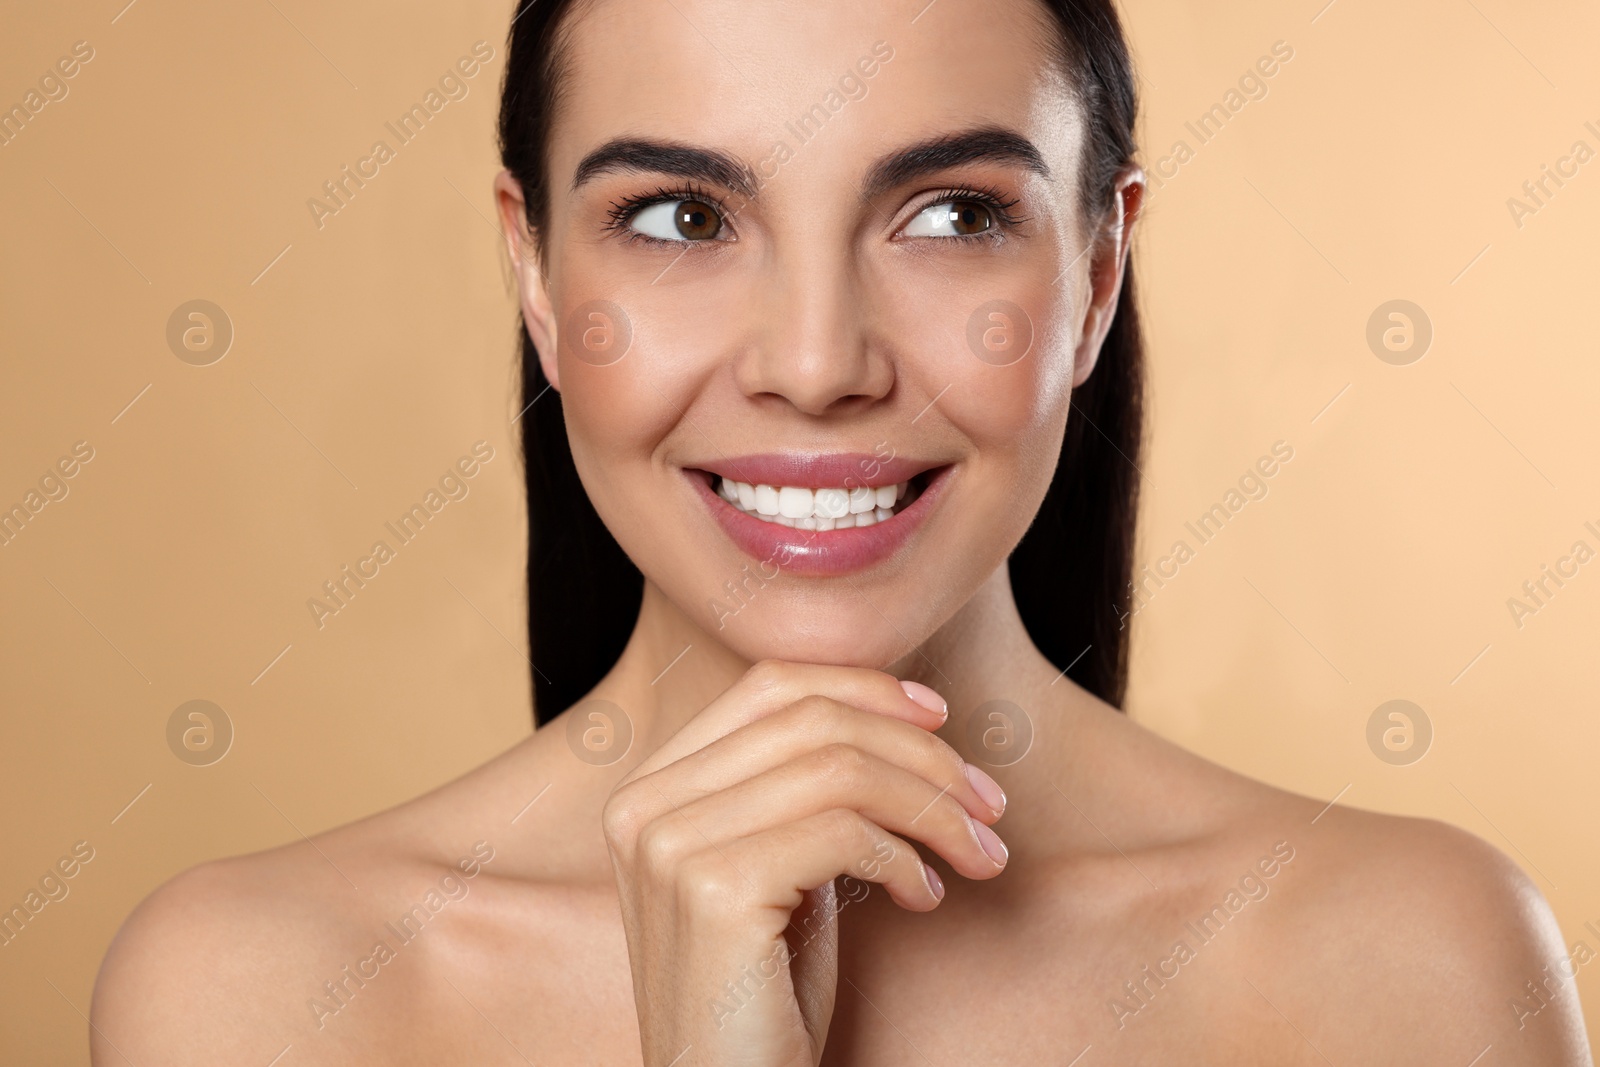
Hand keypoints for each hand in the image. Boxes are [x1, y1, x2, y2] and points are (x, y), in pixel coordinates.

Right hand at [602, 661, 1008, 1066]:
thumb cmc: (765, 989)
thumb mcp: (781, 864)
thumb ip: (802, 787)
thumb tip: (900, 710)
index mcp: (649, 786)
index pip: (770, 686)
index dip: (865, 687)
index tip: (941, 718)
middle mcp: (642, 805)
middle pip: (813, 720)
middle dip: (923, 752)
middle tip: (989, 804)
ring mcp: (668, 845)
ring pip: (840, 769)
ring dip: (934, 806)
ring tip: (979, 853)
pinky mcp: (711, 889)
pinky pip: (844, 833)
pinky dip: (907, 858)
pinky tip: (923, 898)